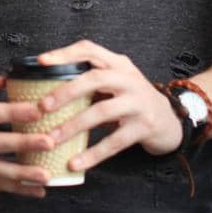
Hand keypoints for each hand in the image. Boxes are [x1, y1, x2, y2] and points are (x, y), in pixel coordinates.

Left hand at [34, 40, 183, 173]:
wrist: (170, 121)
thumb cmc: (132, 100)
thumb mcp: (116, 83)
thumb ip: (90, 80)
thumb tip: (45, 89)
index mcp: (119, 64)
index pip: (90, 50)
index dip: (65, 54)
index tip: (41, 62)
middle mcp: (129, 79)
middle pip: (95, 78)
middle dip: (66, 92)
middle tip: (42, 107)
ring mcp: (138, 102)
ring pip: (102, 111)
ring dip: (74, 126)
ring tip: (52, 139)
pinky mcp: (144, 127)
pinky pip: (114, 142)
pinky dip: (93, 154)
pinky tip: (75, 162)